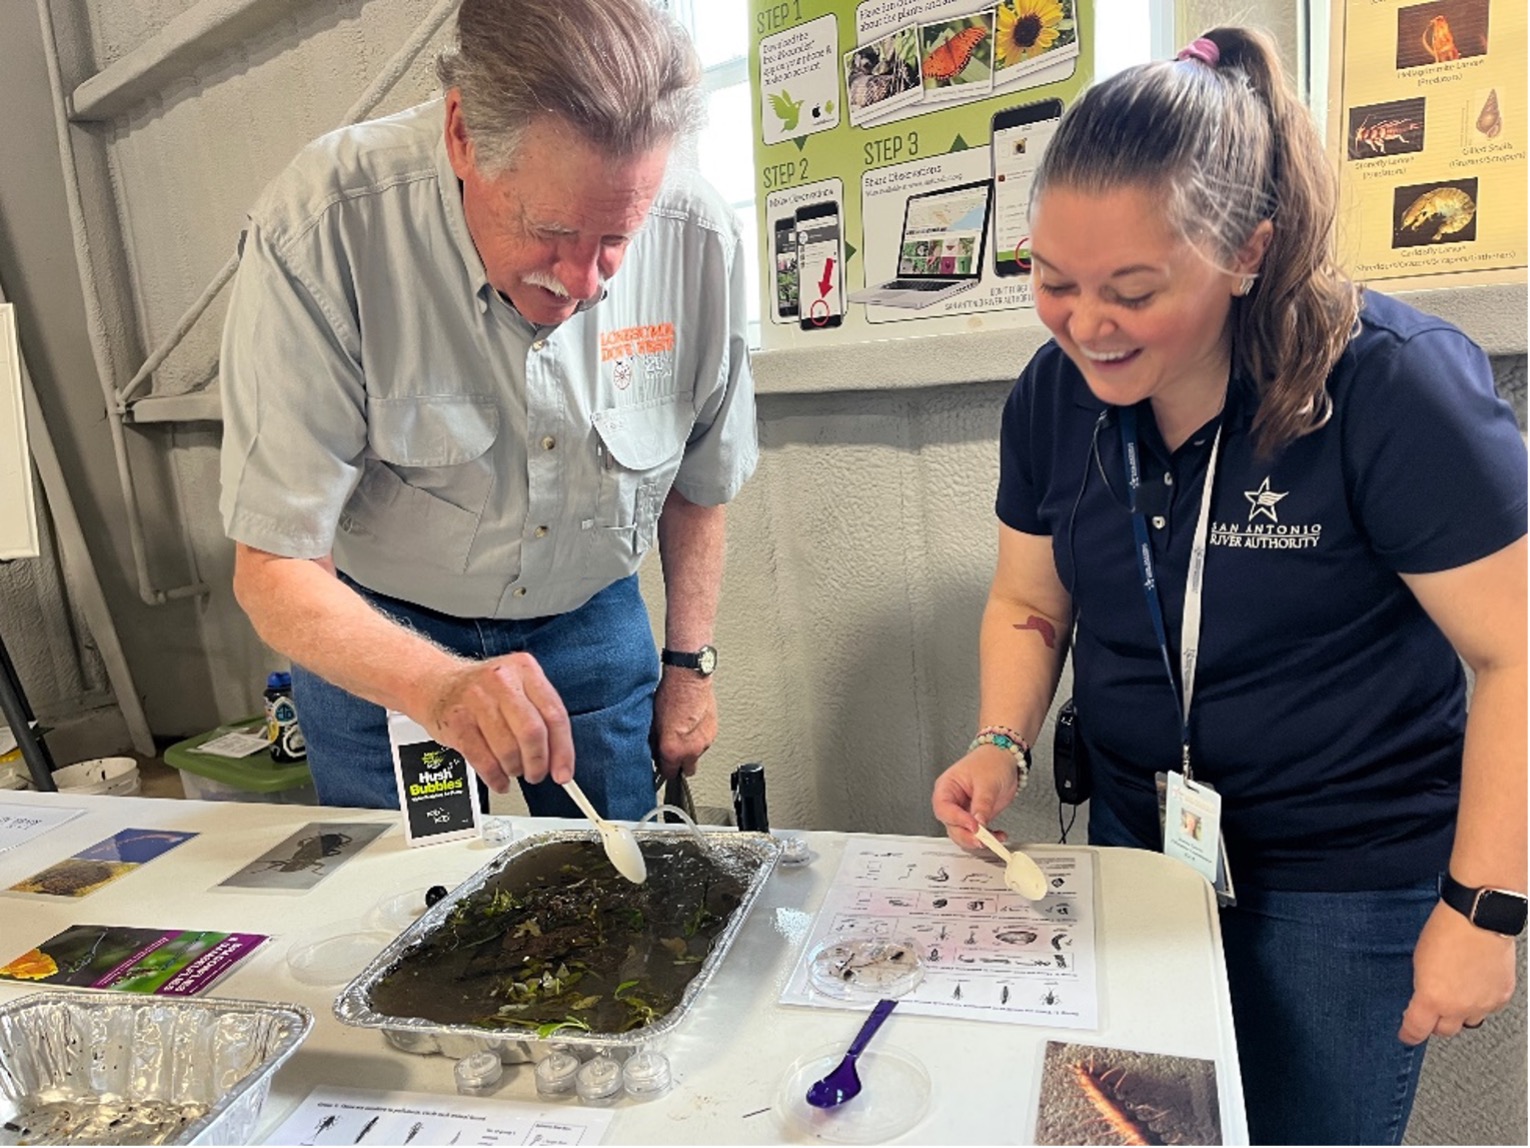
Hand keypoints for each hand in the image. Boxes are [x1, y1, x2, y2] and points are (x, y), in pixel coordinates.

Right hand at [419, 653, 573, 792]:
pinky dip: (495, 777)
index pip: (555, 714)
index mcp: (525, 670)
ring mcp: (476, 700)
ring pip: (508, 748)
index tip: (563, 773)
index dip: (563, 750)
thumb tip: (560, 759)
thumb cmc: (484, 691)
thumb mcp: (518, 687)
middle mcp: (502, 681)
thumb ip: (542, 716)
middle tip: (537, 774)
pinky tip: (499, 779)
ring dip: (515, 769)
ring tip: (515, 770)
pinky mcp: (457, 721)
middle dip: (538, 763)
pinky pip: (483, 759)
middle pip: (532, 732)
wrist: (436, 683)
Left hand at [652, 671, 717, 780]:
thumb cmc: (670, 694)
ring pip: (696, 755)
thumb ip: (655, 743)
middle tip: (671, 752)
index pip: (668, 774)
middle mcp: (692, 750)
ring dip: (689, 748)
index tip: (661, 763)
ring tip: (681, 731)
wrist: (689, 678)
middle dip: (679, 764)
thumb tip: (654, 750)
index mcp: (673, 750)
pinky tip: (690, 724)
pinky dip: (698, 737)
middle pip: (687, 770)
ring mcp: (705, 741)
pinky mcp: (714, 731)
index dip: (663, 768)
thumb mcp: (653, 722)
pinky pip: (704, 742)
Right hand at [932, 746, 1022, 849]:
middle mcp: (952, 802)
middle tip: (983, 839)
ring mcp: (964, 812)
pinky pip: (978, 834)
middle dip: (967, 835)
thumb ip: (982, 804)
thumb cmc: (990, 762)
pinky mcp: (976, 818)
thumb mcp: (987, 782)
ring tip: (993, 839)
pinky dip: (989, 838)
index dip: (956, 819)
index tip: (974, 826)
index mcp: (946, 787)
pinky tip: (999, 835)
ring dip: (978, 840)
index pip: (944, 808)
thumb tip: (979, 823)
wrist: (1004, 759)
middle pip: (952, 826)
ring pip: (963, 834)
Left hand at [1398, 901, 1517, 1043]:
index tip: (1406, 1035)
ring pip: (1469, 1022)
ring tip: (1456, 993)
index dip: (1409, 1035)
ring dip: (1460, 1013)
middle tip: (1433, 1011)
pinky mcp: (1501, 996)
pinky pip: (1488, 1009)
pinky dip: (1481, 1001)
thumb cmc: (1446, 931)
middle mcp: (1459, 1007)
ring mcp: (1482, 1004)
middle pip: (1444, 1031)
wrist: (1479, 918)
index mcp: (1432, 998)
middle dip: (1436, 1023)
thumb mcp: (1419, 960)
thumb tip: (1424, 997)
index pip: (1416, 1029)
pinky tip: (1476, 984)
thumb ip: (1423, 986)